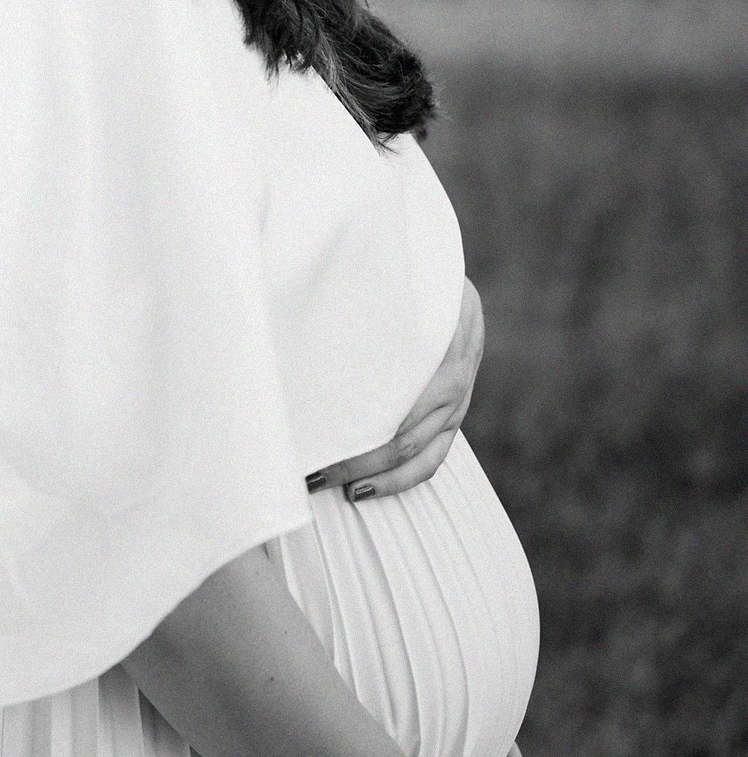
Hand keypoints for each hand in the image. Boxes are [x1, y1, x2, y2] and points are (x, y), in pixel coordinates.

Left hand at [307, 277, 484, 499]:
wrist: (442, 269)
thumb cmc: (395, 267)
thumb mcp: (381, 270)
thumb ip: (357, 292)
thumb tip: (296, 306)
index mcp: (439, 332)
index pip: (398, 388)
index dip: (357, 419)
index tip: (317, 434)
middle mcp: (456, 369)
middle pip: (406, 430)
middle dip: (357, 456)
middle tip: (313, 470)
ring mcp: (460, 395)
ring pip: (421, 452)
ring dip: (377, 475)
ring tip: (335, 489)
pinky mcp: (456, 413)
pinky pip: (435, 457)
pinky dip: (400, 480)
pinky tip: (365, 490)